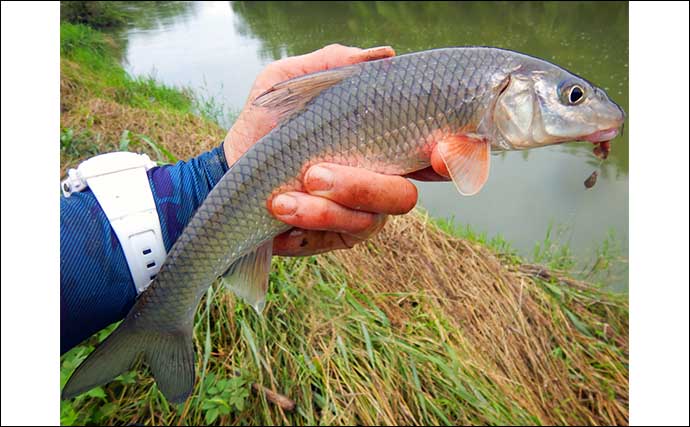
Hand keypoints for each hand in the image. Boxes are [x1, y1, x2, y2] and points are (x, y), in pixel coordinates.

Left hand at [224, 44, 448, 255]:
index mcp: (381, 141)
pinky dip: (310, 219)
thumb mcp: (289, 83)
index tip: (441, 150)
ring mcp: (363, 211)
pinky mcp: (339, 236)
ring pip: (372, 217)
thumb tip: (384, 55)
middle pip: (406, 195)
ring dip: (325, 205)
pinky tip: (280, 208)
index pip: (436, 150)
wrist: (232, 169)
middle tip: (315, 173)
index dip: (456, 153)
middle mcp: (381, 178)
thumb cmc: (266, 123)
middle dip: (365, 187)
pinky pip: (341, 233)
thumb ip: (333, 65)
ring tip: (280, 196)